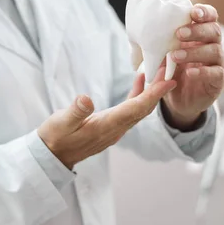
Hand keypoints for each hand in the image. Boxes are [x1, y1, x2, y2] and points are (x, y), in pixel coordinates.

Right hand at [38, 69, 175, 168]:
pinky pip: (131, 111)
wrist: (52, 156)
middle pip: (144, 109)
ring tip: (160, 71)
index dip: (153, 94)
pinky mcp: (111, 127)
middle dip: (159, 89)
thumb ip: (75, 111)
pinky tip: (139, 82)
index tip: (168, 81)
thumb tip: (86, 98)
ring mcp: (115, 130)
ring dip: (151, 92)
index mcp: (106, 126)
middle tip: (170, 68)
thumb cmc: (55, 138)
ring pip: (140, 110)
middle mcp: (115, 129)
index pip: (136, 109)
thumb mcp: (61, 122)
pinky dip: (138, 95)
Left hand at [163, 4, 223, 129]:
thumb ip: (161, 43)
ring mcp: (217, 62)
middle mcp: (212, 45)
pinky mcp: (218, 79)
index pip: (210, 17)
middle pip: (214, 31)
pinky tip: (189, 72)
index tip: (194, 12)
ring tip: (175, 56)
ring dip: (194, 52)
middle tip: (179, 33)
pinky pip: (215, 72)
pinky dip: (202, 71)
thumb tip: (145, 32)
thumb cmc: (172, 70)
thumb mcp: (164, 55)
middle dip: (197, 30)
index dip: (205, 12)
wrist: (179, 98)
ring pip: (215, 51)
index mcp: (200, 34)